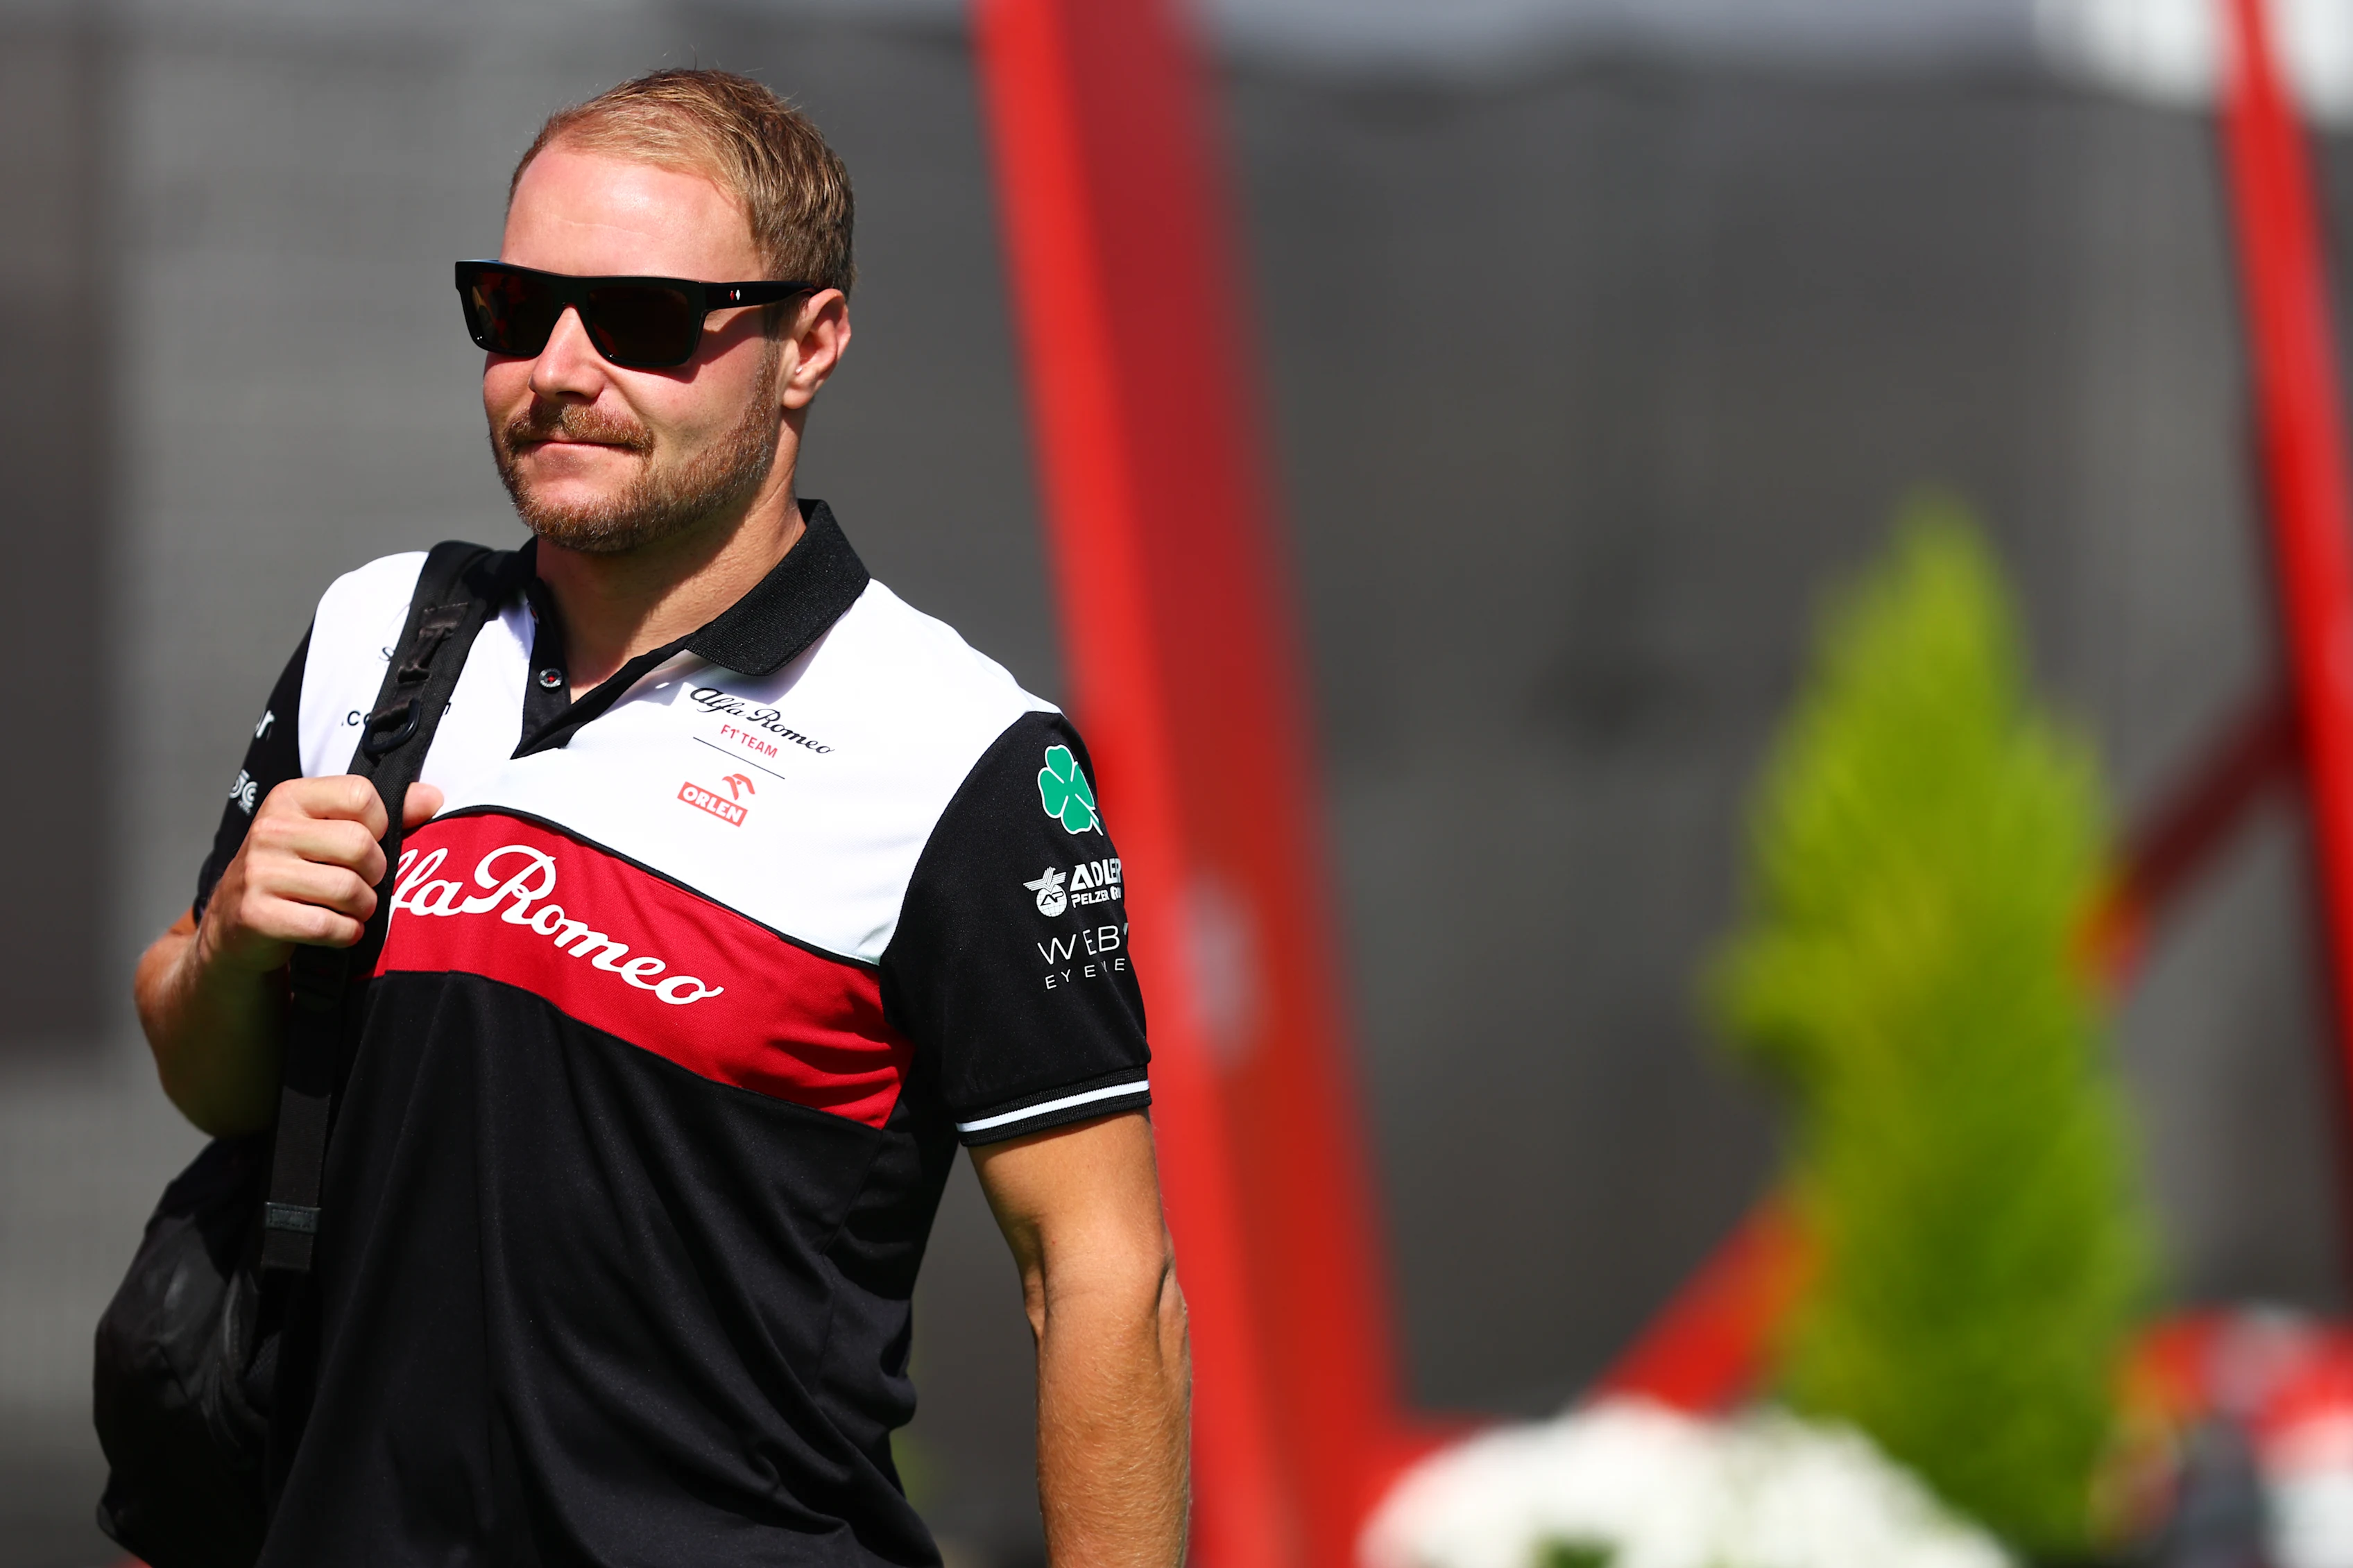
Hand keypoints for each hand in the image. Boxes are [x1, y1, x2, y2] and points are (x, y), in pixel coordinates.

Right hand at [196, 777, 443, 973]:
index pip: (361, 795)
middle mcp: (270, 829)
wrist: (234, 926)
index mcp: (289, 798)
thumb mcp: (327, 832)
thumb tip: (433, 797)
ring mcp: (259, 872)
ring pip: (349, 888)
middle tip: (365, 884)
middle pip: (361, 845)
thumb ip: (383, 813)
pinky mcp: (257, 915)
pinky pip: (329, 925)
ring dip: (363, 907)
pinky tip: (338, 929)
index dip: (380, 824)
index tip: (369, 842)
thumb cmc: (295, 873)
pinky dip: (346, 933)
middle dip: (376, 873)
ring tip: (352, 908)